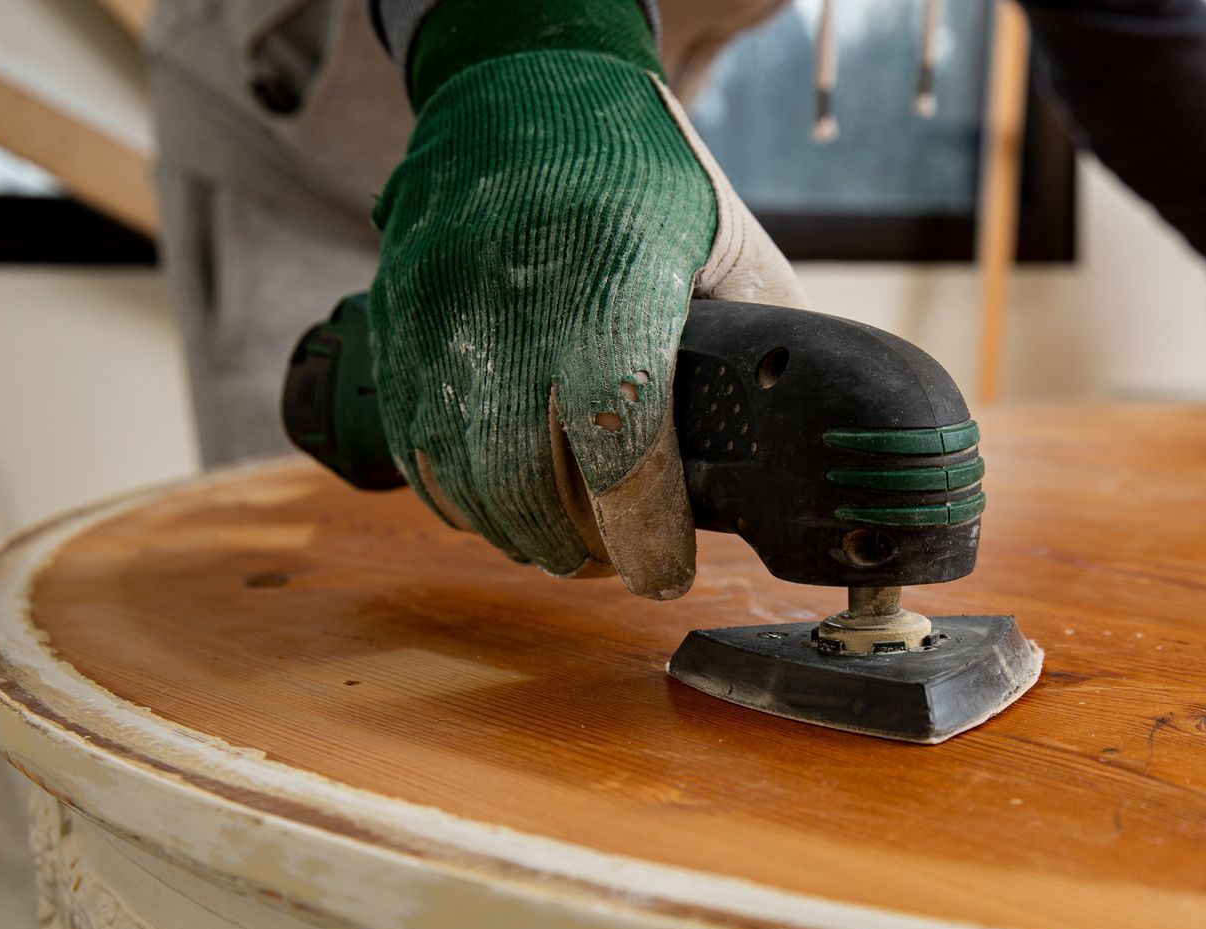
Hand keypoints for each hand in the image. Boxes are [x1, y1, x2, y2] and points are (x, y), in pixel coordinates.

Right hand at [369, 48, 802, 599]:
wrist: (521, 80)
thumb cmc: (637, 162)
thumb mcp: (725, 230)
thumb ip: (765, 325)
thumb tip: (808, 419)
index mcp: (611, 277)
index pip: (618, 439)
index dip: (641, 529)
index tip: (665, 572)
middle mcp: (512, 301)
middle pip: (529, 481)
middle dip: (580, 546)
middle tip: (622, 563)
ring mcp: (440, 315)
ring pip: (463, 476)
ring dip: (518, 533)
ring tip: (569, 545)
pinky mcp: (396, 324)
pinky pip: (416, 446)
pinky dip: (459, 497)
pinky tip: (504, 506)